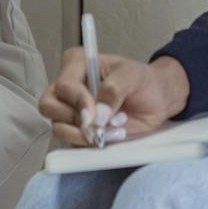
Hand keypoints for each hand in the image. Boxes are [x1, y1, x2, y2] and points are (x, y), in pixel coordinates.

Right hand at [39, 50, 189, 147]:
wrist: (158, 100)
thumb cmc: (143, 81)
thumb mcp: (133, 76)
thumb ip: (115, 89)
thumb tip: (98, 115)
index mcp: (77, 65)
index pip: (63, 85)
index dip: (77, 101)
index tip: (95, 112)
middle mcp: (68, 88)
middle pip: (49, 106)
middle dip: (74, 119)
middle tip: (98, 123)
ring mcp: (71, 110)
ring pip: (57, 127)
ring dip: (83, 134)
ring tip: (111, 130)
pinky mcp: (78, 130)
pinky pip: (71, 142)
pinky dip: (88, 143)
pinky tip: (109, 137)